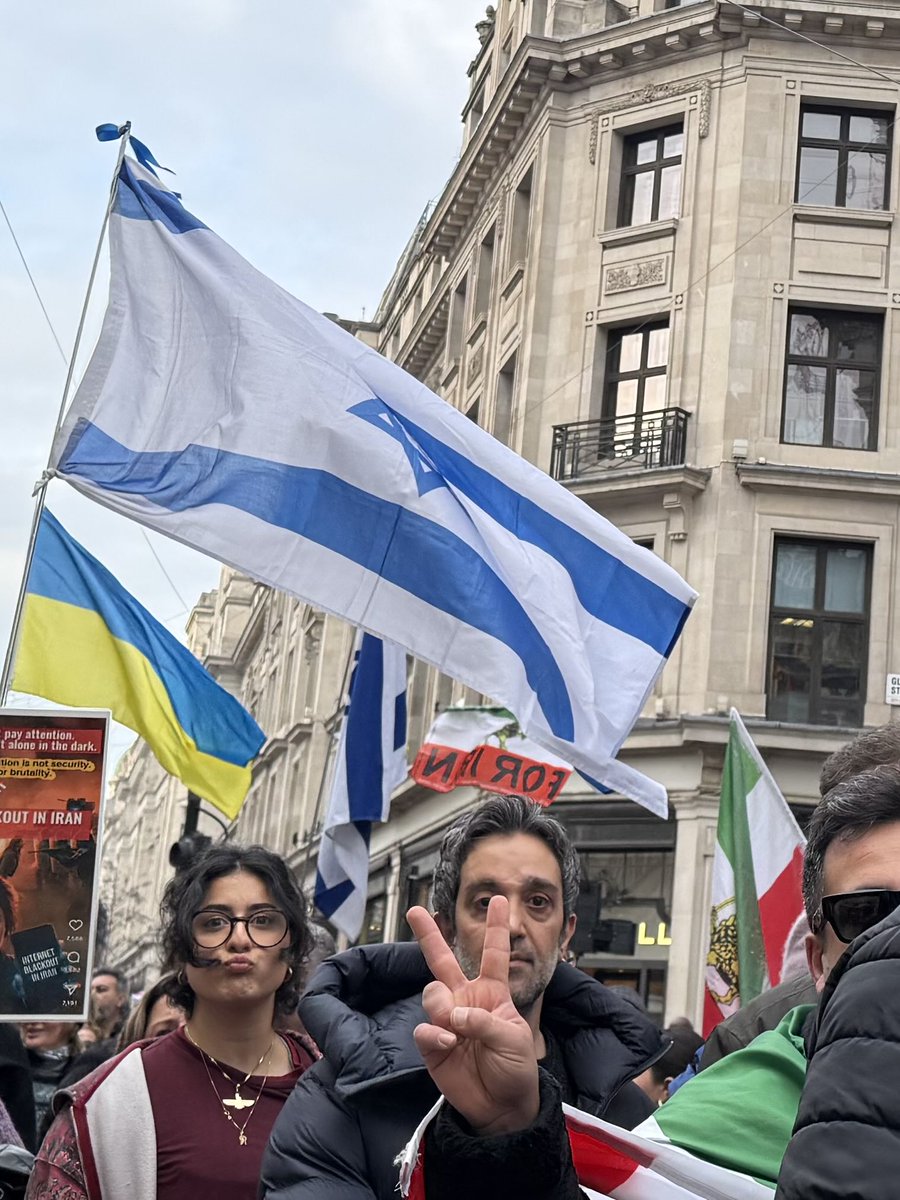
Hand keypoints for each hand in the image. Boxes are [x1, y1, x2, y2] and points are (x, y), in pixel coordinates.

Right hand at [408, 896, 539, 1136]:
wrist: (502, 1108)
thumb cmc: (515, 1068)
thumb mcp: (514, 1039)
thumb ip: (485, 1021)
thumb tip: (454, 1015)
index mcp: (492, 993)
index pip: (494, 954)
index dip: (495, 928)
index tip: (498, 900)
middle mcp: (466, 1000)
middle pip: (443, 961)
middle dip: (428, 934)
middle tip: (415, 910)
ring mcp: (447, 1021)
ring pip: (432, 994)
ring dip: (442, 1008)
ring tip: (455, 1030)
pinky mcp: (432, 1044)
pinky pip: (424, 1029)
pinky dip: (434, 1034)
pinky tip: (448, 1044)